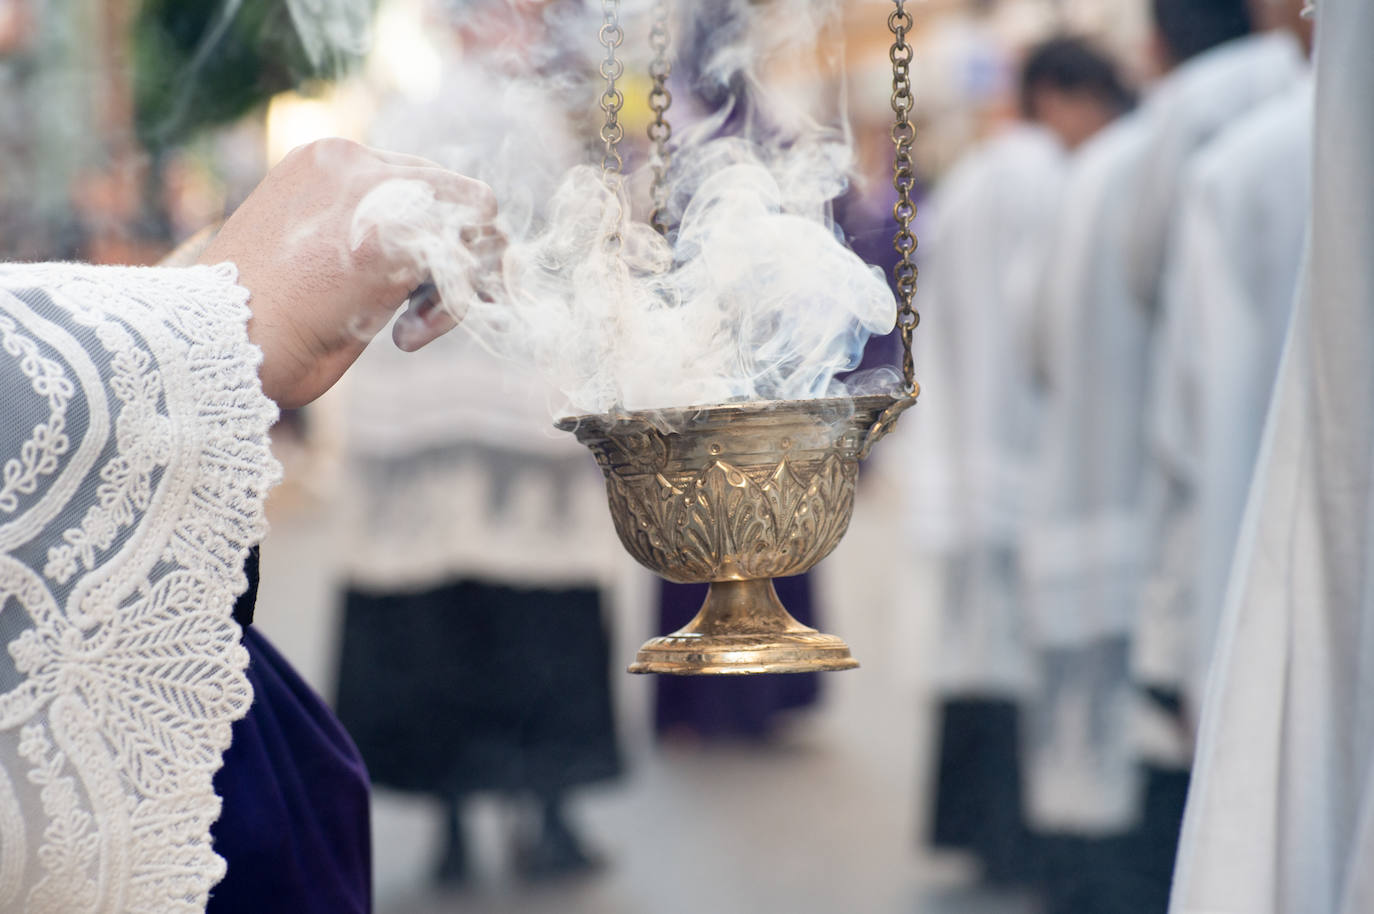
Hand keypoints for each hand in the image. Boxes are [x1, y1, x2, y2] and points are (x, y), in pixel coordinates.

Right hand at [198, 138, 498, 407]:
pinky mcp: (397, 238)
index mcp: (327, 161)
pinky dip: (452, 308)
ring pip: (479, 224)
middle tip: (415, 312)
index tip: (400, 290)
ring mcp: (377, 193)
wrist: (216, 344)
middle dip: (455, 259)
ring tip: (410, 326)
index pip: (423, 183)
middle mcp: (355, 161)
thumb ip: (365, 234)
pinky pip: (472, 263)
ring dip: (457, 284)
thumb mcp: (314, 255)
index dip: (429, 239)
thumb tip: (433, 252)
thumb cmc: (258, 322)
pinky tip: (403, 337)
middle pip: (460, 197)